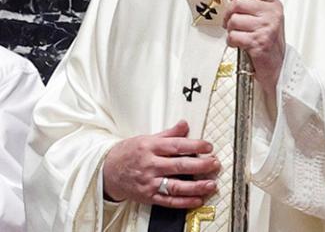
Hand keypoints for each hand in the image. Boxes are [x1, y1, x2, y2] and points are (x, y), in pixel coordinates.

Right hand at [103, 120, 218, 207]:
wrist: (108, 171)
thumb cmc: (129, 152)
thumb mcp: (147, 138)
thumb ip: (168, 134)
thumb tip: (185, 124)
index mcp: (150, 147)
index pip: (176, 146)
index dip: (194, 146)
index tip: (208, 147)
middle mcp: (150, 165)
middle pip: (179, 166)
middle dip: (200, 166)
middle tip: (215, 164)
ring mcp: (149, 183)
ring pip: (176, 186)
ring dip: (196, 186)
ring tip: (211, 184)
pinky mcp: (148, 197)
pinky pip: (168, 201)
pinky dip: (184, 202)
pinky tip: (197, 199)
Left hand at [224, 0, 285, 96]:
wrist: (277, 65)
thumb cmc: (269, 39)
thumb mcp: (267, 16)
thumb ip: (254, 3)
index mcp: (274, 4)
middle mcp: (272, 14)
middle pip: (239, 2)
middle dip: (228, 12)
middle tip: (229, 19)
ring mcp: (266, 28)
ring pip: (234, 19)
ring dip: (229, 29)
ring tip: (236, 32)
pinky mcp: (258, 42)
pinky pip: (233, 35)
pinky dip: (231, 41)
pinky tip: (238, 42)